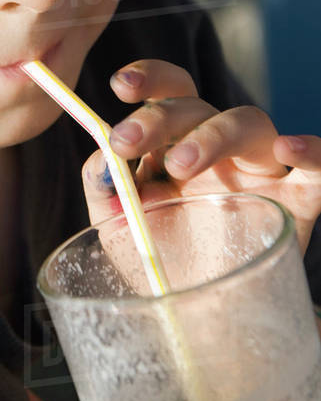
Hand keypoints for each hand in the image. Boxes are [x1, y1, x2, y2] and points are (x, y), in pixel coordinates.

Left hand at [81, 60, 320, 254]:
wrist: (202, 322)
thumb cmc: (161, 264)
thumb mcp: (119, 226)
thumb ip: (104, 186)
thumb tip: (102, 157)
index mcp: (174, 144)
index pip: (168, 91)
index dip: (149, 78)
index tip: (120, 86)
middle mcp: (217, 148)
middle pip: (198, 106)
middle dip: (159, 116)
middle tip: (127, 141)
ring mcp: (258, 172)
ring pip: (250, 122)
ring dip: (213, 134)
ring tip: (179, 165)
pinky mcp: (298, 201)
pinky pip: (318, 168)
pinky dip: (312, 152)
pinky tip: (289, 149)